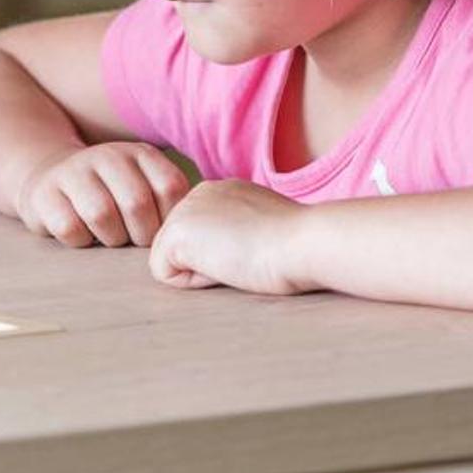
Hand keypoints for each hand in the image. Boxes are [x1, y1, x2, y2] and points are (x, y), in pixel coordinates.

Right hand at [10, 141, 191, 247]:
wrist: (50, 177)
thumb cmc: (111, 193)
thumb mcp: (144, 183)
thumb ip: (172, 200)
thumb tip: (203, 231)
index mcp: (140, 154)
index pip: (169, 188)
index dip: (168, 220)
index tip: (160, 230)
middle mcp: (107, 156)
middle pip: (137, 205)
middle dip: (139, 235)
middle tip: (133, 239)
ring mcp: (73, 172)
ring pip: (101, 216)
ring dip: (110, 238)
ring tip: (109, 236)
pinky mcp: (44, 194)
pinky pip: (70, 228)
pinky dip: (80, 241)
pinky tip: (81, 233)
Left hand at [148, 179, 309, 294]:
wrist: (305, 242)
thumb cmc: (297, 246)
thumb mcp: (262, 230)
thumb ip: (237, 232)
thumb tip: (228, 253)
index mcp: (221, 192)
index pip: (203, 240)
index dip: (228, 257)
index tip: (258, 247)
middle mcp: (198, 193)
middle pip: (185, 251)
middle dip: (211, 264)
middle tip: (249, 255)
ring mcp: (184, 209)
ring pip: (173, 263)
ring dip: (205, 272)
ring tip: (239, 259)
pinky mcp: (175, 232)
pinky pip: (166, 275)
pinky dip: (195, 281)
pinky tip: (225, 265)